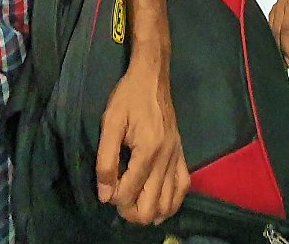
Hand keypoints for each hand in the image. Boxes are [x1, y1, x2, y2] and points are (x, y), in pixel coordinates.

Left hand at [95, 60, 189, 224]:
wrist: (152, 77)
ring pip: (169, 202)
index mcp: (148, 150)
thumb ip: (106, 161)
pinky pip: (183, 186)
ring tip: (136, 206)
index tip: (106, 192)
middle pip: (152, 205)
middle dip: (132, 212)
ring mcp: (177, 156)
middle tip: (119, 203)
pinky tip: (161, 206)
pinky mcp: (181, 153)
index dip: (114, 200)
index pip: (130, 192)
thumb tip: (104, 195)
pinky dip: (172, 202)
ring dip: (151, 211)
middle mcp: (166, 158)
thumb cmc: (128, 97)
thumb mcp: (110, 124)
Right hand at [269, 0, 288, 62]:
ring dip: (276, 42)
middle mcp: (282, 4)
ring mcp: (275, 7)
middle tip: (284, 60)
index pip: (286, 28)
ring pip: (271, 29)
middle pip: (277, 30)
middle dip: (280, 46)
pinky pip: (270, 26)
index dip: (286, 44)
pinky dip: (274, 36)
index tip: (288, 57)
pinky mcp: (271, 10)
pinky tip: (279, 44)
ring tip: (281, 54)